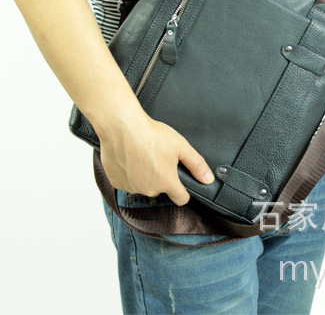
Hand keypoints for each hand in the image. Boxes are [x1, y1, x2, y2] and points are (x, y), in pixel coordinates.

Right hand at [97, 107, 213, 204]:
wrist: (121, 126)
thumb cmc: (150, 134)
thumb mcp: (180, 146)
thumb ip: (196, 164)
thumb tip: (208, 178)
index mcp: (166, 182)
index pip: (181, 198)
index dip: (183, 191)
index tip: (181, 183)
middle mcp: (148, 189)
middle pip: (160, 189)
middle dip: (161, 177)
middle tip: (158, 157)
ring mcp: (131, 187)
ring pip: (142, 185)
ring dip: (144, 175)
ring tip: (143, 155)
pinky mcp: (116, 181)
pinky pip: (126, 181)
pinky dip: (128, 173)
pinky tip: (130, 157)